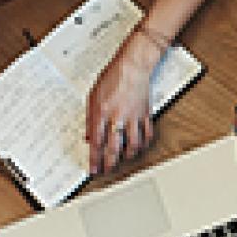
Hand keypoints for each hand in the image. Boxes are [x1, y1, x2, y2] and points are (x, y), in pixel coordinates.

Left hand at [86, 31, 160, 173]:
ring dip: (127, 156)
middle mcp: (117, 116)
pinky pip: (147, 134)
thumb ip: (90, 118)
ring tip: (122, 161)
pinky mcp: (145, 114)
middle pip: (113, 147)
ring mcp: (133, 116)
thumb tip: (88, 137)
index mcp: (101, 112)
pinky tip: (139, 148)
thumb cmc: (111, 77)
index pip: (96, 142)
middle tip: (106, 171)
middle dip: (109, 163)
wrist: (132, 66)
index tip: (93, 168)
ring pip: (132, 144)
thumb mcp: (92, 96)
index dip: (94, 158)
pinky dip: (144, 144)